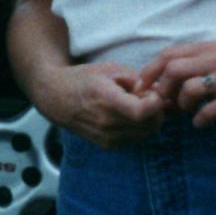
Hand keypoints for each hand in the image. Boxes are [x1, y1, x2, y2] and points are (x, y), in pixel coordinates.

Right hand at [39, 61, 164, 147]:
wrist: (56, 98)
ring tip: (139, 104)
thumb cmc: (83, 79)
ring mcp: (106, 137)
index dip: (156, 102)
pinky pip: (136, 139)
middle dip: (158, 110)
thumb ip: (137, 79)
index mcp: (105, 100)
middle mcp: (106, 123)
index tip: (153, 92)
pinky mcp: (107, 145)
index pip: (142, 111)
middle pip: (150, 125)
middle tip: (149, 96)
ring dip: (151, 120)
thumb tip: (159, 89)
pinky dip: (142, 127)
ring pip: (147, 134)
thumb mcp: (110, 69)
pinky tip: (131, 115)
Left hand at [137, 41, 215, 127]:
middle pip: (174, 69)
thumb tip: (159, 82)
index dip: (149, 71)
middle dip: (162, 89)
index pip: (168, 54)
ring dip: (182, 105)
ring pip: (190, 88)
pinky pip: (210, 110)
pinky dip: (200, 120)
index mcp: (207, 49)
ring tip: (188, 112)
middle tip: (165, 104)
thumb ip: (191, 66)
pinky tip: (202, 123)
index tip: (142, 89)